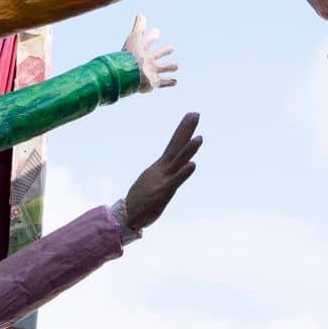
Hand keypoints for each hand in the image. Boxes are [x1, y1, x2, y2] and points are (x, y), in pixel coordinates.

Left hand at [122, 13, 177, 91]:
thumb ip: (139, 26)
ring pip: (161, 69)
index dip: (152, 36)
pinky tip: (175, 81)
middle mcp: (146, 61)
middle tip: (172, 48)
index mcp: (142, 50)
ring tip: (177, 65)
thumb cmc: (132, 54)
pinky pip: (162, 83)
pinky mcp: (153, 82)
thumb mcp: (136, 37)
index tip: (157, 31)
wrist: (129, 73)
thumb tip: (141, 13)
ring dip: (169, 67)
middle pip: (156, 55)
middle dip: (163, 51)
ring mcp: (150, 72)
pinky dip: (169, 82)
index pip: (148, 41)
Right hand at [125, 112, 201, 229]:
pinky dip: (184, 172)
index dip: (183, 130)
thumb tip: (179, 164)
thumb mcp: (154, 180)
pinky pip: (175, 181)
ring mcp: (162, 179)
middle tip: (195, 113)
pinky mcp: (163, 192)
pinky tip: (193, 164)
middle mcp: (162, 169)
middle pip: (176, 146)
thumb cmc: (142, 199)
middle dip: (186, 130)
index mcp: (160, 166)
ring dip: (188, 149)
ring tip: (200, 137)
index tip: (191, 115)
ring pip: (178, 161)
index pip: (173, 144)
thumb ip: (166, 171)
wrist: (127, 215)